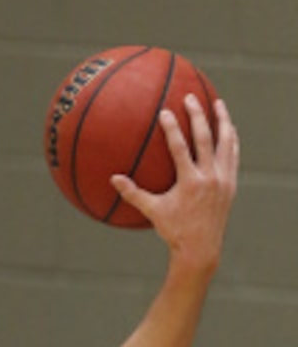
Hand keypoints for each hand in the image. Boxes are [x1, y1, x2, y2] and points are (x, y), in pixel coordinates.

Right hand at [111, 95, 239, 274]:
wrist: (201, 249)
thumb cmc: (174, 231)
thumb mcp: (153, 212)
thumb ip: (133, 194)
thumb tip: (113, 179)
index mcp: (190, 183)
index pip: (180, 148)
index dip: (172, 128)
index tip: (165, 111)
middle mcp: (210, 178)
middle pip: (205, 138)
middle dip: (198, 115)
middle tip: (190, 97)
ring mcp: (223, 179)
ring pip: (226, 142)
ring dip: (222, 121)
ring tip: (218, 103)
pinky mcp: (231, 183)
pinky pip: (233, 155)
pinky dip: (231, 139)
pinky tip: (228, 128)